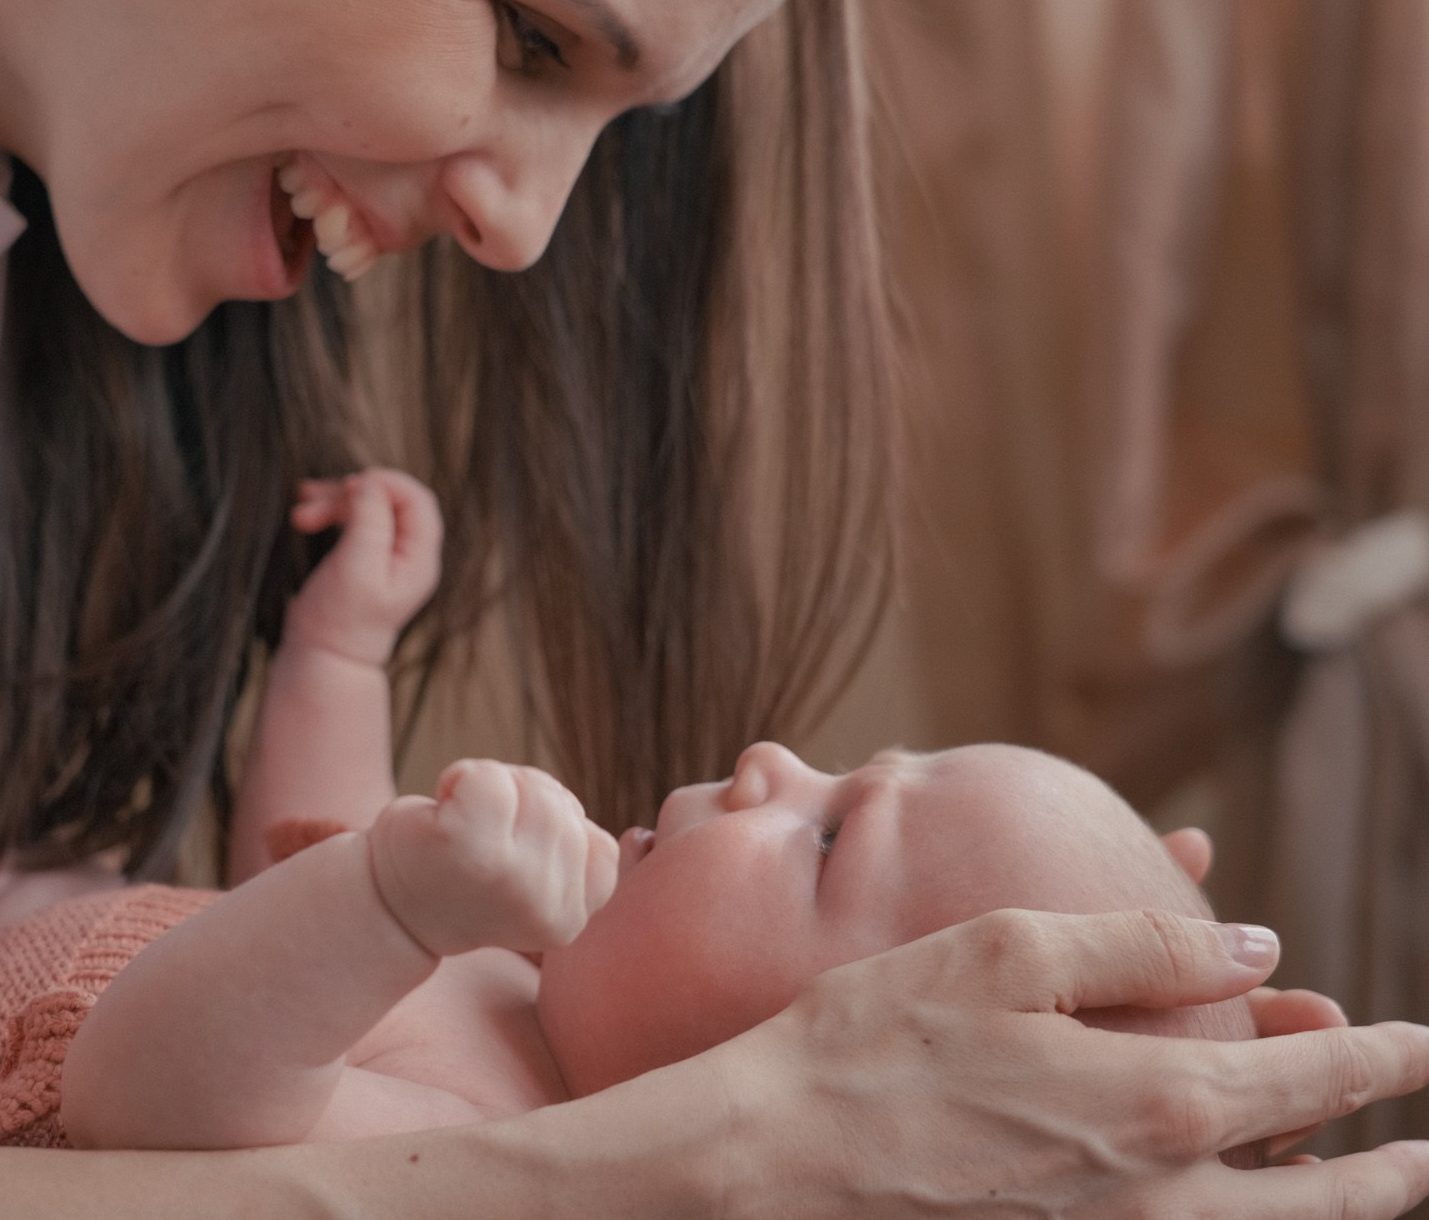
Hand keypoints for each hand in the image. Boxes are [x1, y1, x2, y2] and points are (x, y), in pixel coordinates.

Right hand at [283, 468, 442, 665]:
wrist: (322, 659)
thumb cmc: (340, 621)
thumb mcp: (356, 567)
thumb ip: (369, 521)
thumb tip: (369, 483)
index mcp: (419, 559)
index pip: (417, 499)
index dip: (384, 483)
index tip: (347, 487)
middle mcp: (409, 555)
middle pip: (387, 499)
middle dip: (347, 495)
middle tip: (307, 506)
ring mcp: (386, 555)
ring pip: (366, 506)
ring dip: (332, 502)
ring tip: (299, 515)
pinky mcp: (362, 556)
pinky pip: (352, 519)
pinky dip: (330, 512)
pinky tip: (305, 515)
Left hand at [367, 759, 618, 956]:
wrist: (386, 904)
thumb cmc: (464, 877)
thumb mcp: (537, 877)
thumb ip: (574, 851)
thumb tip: (629, 831)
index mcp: (568, 922)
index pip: (599, 844)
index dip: (550, 837)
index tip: (508, 863)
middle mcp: (546, 907)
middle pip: (564, 807)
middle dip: (520, 805)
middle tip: (476, 839)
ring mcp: (509, 877)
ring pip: (534, 787)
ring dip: (492, 789)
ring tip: (461, 826)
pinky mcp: (467, 845)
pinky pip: (490, 776)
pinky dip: (463, 777)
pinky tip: (441, 813)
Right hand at [705, 909, 1428, 1216]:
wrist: (775, 1163)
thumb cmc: (874, 1043)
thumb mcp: (1004, 953)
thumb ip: (1141, 946)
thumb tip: (1255, 947)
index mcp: (1159, 1106)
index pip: (1314, 1081)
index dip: (1380, 1059)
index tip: (1421, 1045)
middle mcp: (1161, 1199)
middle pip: (1327, 1200)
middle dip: (1391, 1171)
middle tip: (1426, 1151)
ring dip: (1335, 1214)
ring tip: (1370, 1192)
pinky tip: (1235, 1210)